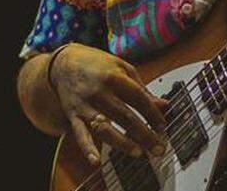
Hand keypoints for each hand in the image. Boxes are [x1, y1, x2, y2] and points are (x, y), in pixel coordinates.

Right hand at [51, 44, 168, 163]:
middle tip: (158, 148)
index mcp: (114, 78)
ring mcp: (85, 106)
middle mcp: (99, 92)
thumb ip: (142, 89)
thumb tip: (163, 105)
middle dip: (144, 135)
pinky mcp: (74, 116)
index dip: (153, 114)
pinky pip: (80, 135)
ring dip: (122, 143)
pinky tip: (95, 161)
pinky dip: (87, 149)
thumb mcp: (122, 68)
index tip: (163, 126)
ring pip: (105, 128)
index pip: (138, 99)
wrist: (63, 64)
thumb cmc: (96, 64)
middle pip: (125, 117)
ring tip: (137, 152)